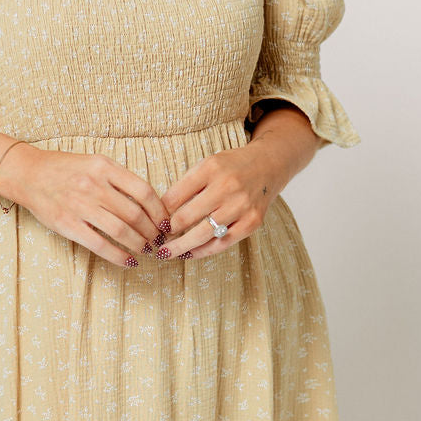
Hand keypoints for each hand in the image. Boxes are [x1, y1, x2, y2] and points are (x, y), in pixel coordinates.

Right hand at [0, 144, 170, 268]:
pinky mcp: (68, 224)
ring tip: (146, 250)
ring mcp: (80, 205)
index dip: (160, 211)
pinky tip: (129, 261)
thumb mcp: (94, 162)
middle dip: (152, 231)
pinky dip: (119, 256)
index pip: (143, 191)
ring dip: (139, 244)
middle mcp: (93, 185)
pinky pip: (100, 244)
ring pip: (121, 230)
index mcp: (104, 167)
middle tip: (159, 240)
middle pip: (135, 214)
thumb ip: (119, 178)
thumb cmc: (64, 169)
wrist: (28, 174)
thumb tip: (149, 202)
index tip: (165, 222)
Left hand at [157, 143, 285, 258]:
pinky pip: (223, 243)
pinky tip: (189, 254)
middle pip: (186, 217)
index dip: (159, 214)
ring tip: (165, 254)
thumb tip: (160, 214)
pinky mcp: (252, 222)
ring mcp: (241, 206)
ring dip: (181, 247)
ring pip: (203, 234)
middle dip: (166, 234)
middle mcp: (227, 187)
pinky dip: (203, 251)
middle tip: (153, 243)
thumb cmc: (230, 167)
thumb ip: (185, 186)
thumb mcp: (206, 165)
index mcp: (210, 168)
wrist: (269, 165)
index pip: (175, 196)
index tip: (151, 224)